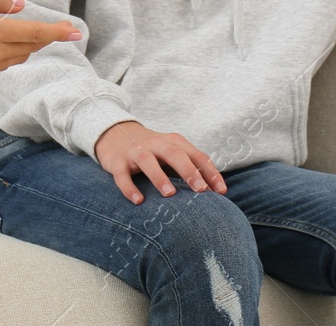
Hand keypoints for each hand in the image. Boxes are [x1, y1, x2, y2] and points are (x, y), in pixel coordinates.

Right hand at [0, 0, 81, 83]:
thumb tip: (18, 5)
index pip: (34, 33)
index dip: (57, 32)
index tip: (76, 31)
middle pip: (31, 46)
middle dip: (45, 37)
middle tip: (57, 27)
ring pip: (19, 56)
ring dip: (28, 44)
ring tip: (26, 31)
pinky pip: (5, 62)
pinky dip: (12, 51)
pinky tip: (3, 41)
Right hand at [93, 120, 227, 204]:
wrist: (114, 134)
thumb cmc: (152, 150)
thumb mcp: (171, 152)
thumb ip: (190, 167)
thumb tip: (216, 192)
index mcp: (173, 142)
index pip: (196, 155)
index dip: (210, 172)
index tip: (221, 192)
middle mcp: (155, 144)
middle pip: (174, 153)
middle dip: (189, 170)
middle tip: (201, 190)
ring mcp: (135, 151)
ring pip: (147, 161)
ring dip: (159, 176)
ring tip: (170, 194)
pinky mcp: (117, 161)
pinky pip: (122, 174)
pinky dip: (129, 187)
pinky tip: (138, 200)